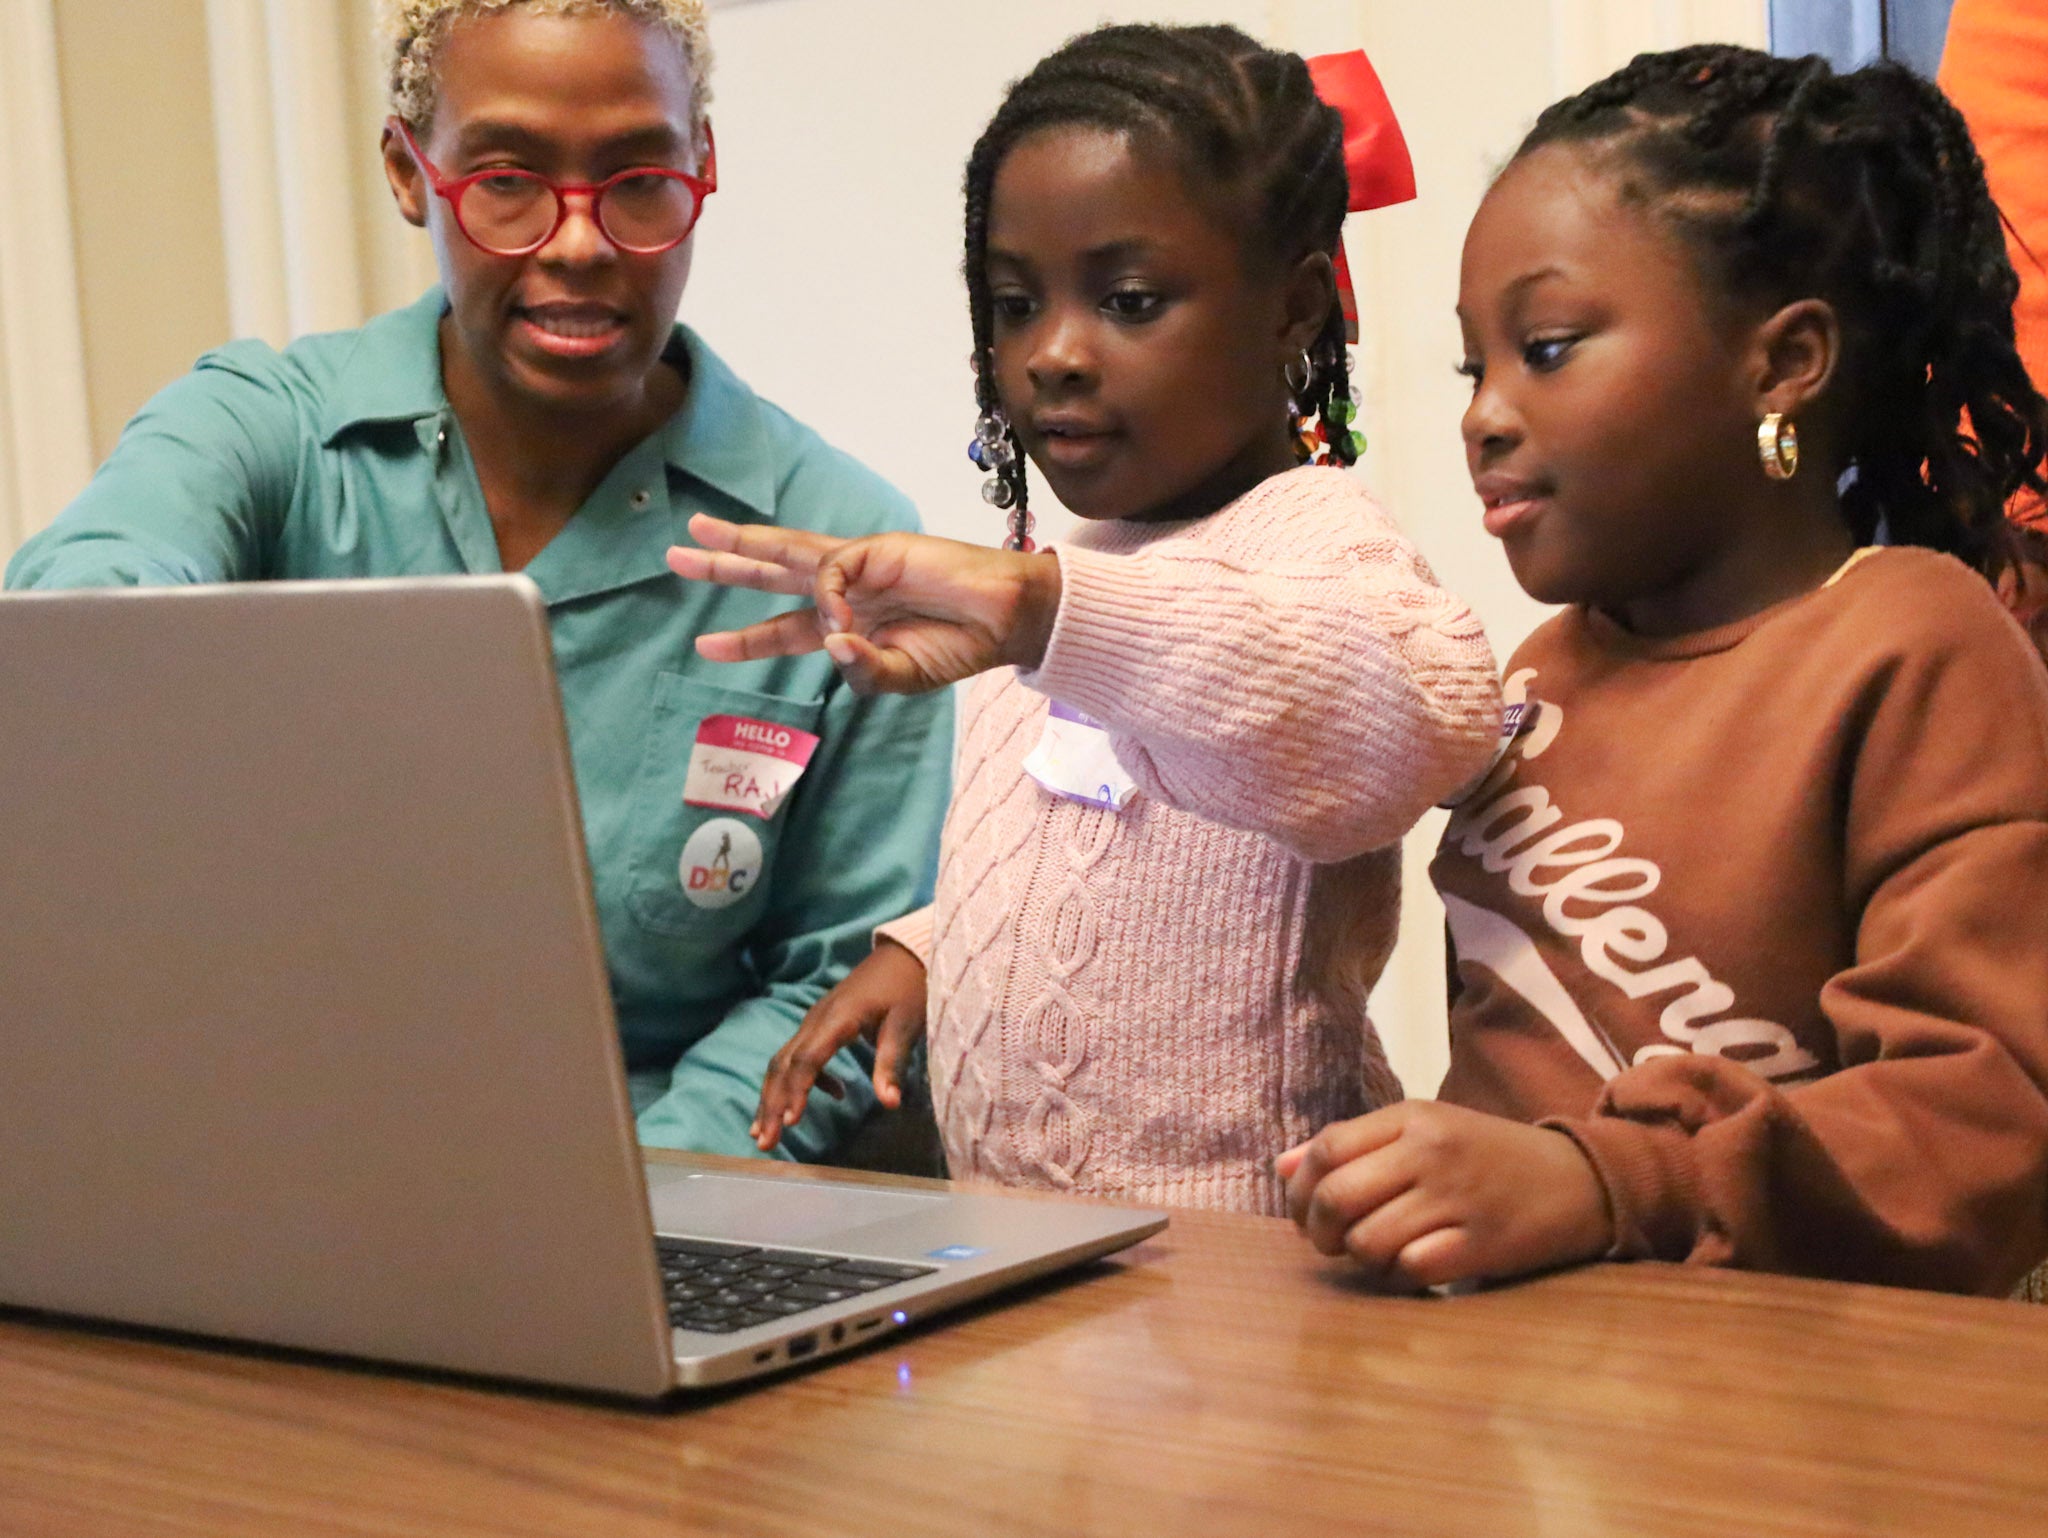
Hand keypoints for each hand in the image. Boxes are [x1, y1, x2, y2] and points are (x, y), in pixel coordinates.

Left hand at [665, 514, 1062, 693]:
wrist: (1006, 620)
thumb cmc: (960, 647)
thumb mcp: (902, 677)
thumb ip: (861, 669)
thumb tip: (830, 640)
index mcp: (849, 625)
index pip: (783, 630)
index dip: (744, 639)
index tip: (703, 646)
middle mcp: (846, 591)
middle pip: (772, 575)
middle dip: (724, 565)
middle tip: (674, 557)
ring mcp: (860, 566)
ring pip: (787, 549)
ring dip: (741, 541)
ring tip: (698, 532)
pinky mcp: (878, 548)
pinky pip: (832, 569)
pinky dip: (829, 596)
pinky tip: (844, 618)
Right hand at [751, 938, 928, 1151]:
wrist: (905, 954)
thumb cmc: (908, 988)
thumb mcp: (905, 1026)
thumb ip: (892, 1064)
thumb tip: (890, 1104)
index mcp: (837, 1019)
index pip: (808, 1059)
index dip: (797, 1091)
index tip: (790, 1122)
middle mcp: (816, 1020)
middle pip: (784, 1064)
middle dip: (771, 1104)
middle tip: (765, 1143)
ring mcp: (814, 1020)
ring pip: (783, 1061)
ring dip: (773, 1097)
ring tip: (765, 1133)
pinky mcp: (820, 1023)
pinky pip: (798, 1054)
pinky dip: (799, 1080)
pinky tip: (825, 1097)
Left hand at [1276, 1102, 1612, 1290]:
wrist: (1579, 1179)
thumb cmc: (1487, 1156)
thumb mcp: (1424, 1130)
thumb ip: (1354, 1144)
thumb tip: (1282, 1169)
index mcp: (1412, 1117)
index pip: (1327, 1148)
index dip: (1301, 1188)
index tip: (1305, 1211)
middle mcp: (1430, 1152)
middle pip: (1336, 1197)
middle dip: (1318, 1230)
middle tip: (1329, 1242)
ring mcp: (1455, 1199)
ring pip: (1366, 1240)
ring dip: (1359, 1257)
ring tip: (1376, 1252)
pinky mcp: (1480, 1245)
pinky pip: (1409, 1270)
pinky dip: (1398, 1277)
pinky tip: (1410, 1268)